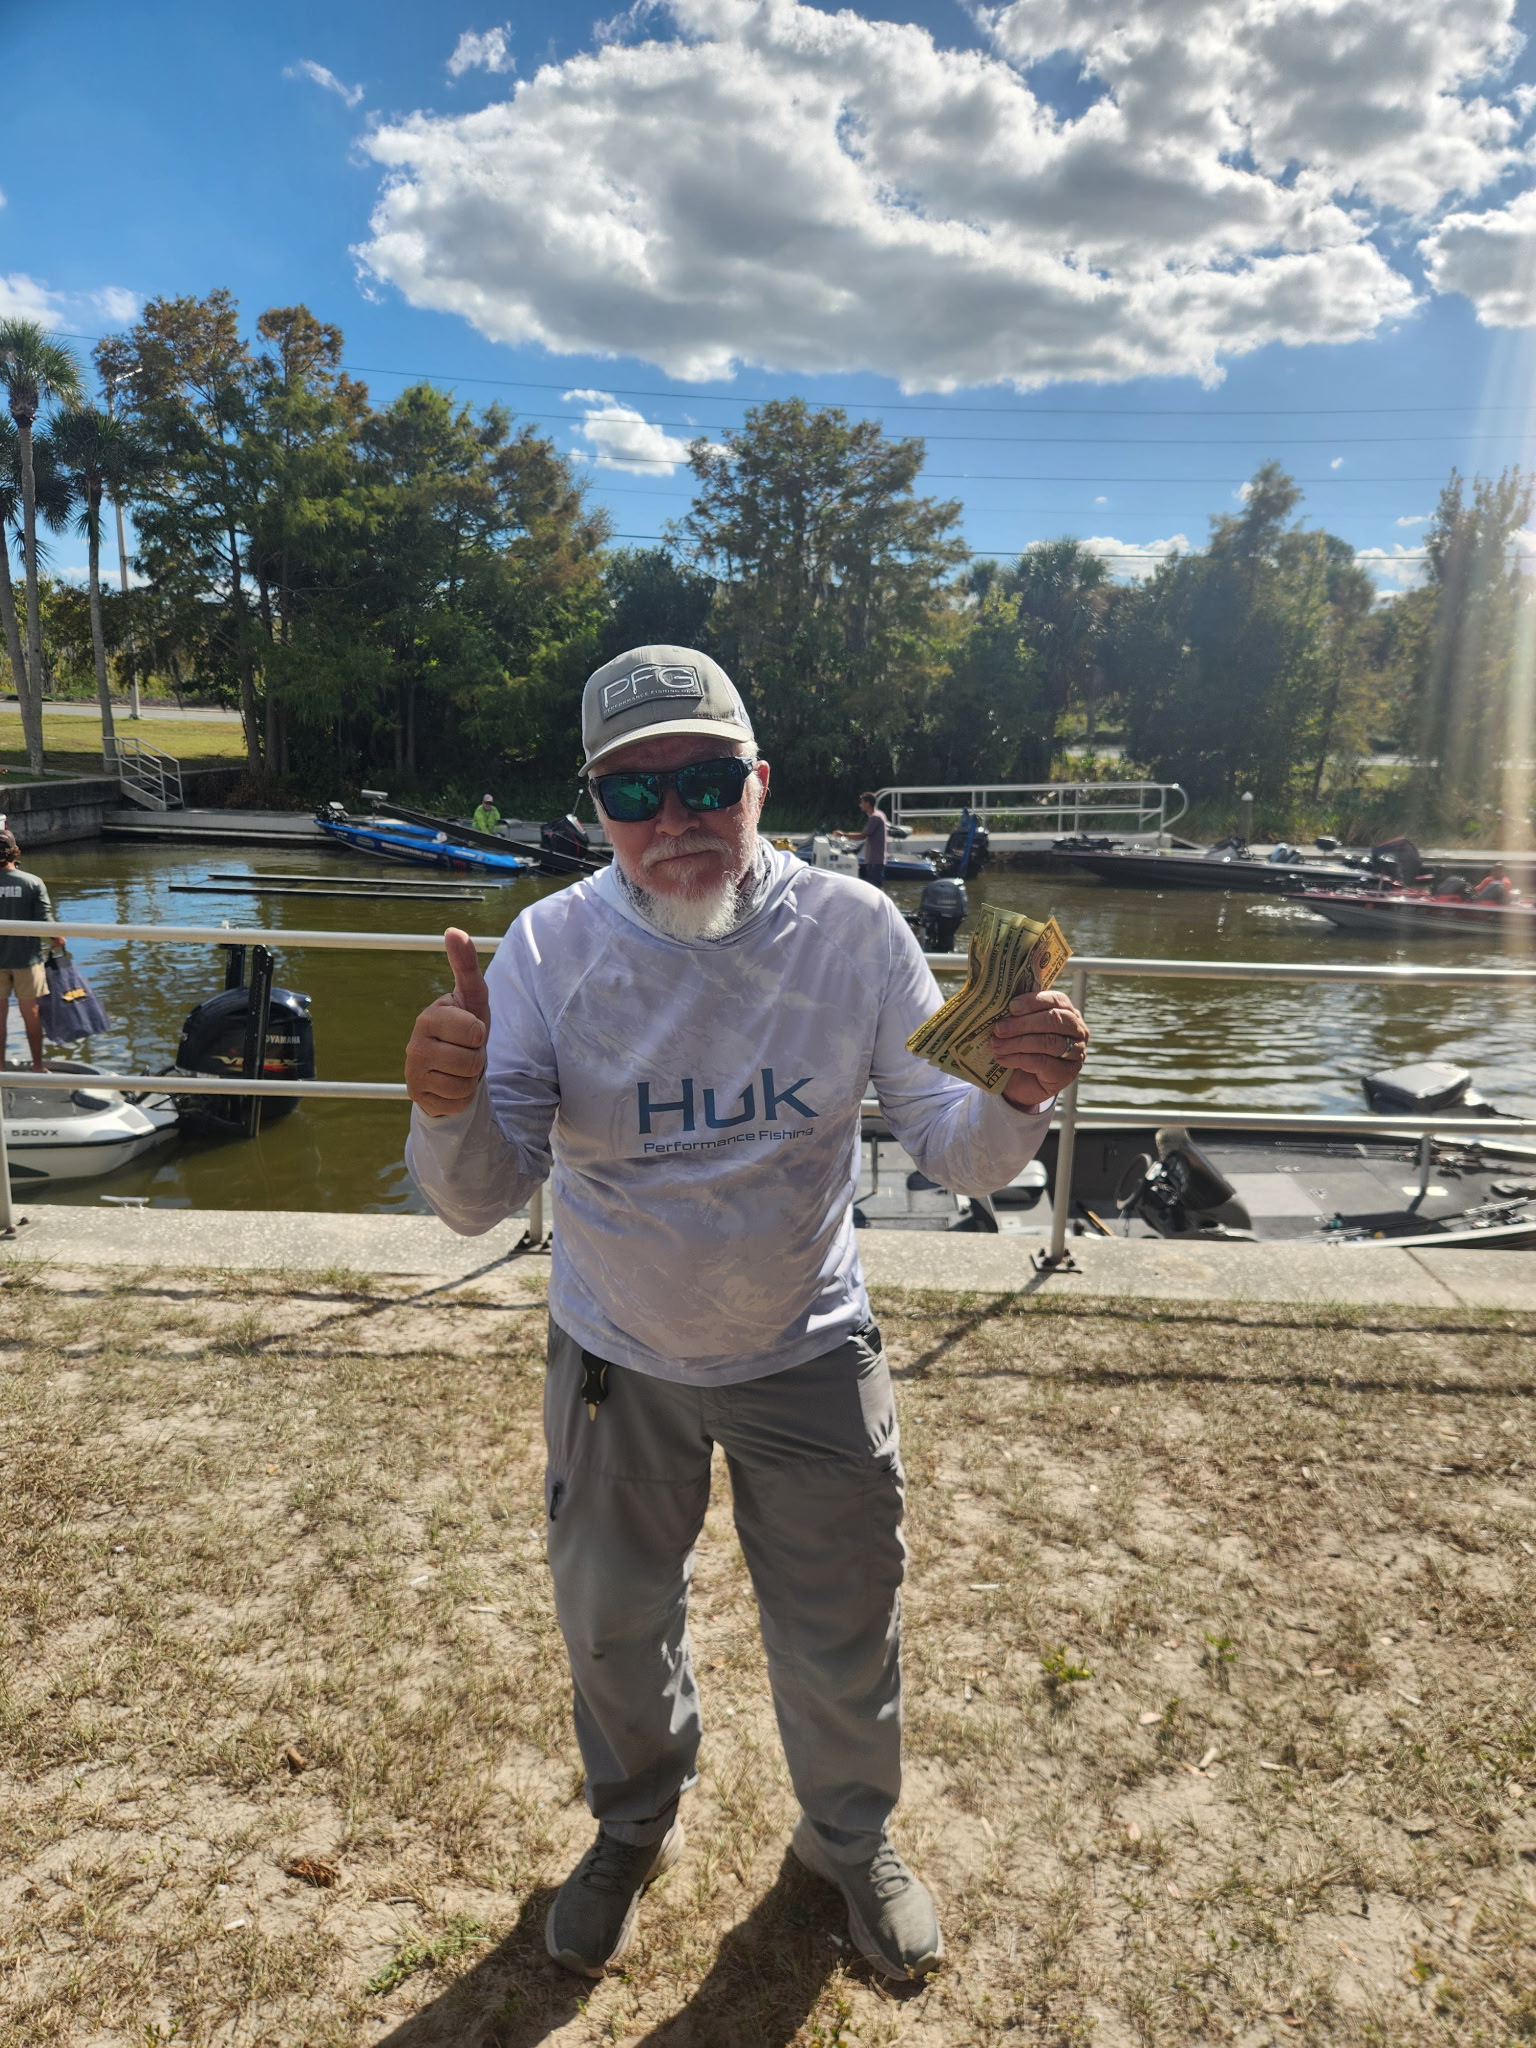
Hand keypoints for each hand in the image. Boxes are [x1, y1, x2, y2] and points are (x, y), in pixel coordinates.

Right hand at [404, 927, 490, 1117]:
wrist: (453, 1069)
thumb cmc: (466, 1029)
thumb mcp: (473, 999)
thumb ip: (466, 965)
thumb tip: (453, 930)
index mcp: (429, 1017)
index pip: (473, 1031)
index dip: (480, 1034)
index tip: (470, 1031)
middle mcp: (415, 1044)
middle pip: (472, 1059)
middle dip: (478, 1059)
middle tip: (467, 1052)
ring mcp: (413, 1072)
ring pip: (465, 1082)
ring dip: (471, 1078)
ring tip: (460, 1068)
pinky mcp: (417, 1096)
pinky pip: (457, 1100)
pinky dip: (462, 1096)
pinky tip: (451, 1085)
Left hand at [990, 989, 1088, 1111]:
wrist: (1022, 1082)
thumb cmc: (1022, 1047)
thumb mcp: (1020, 1027)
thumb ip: (1018, 1015)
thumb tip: (1000, 1006)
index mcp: (1067, 1011)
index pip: (1056, 1000)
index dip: (1033, 1002)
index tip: (1011, 1007)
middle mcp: (1077, 1030)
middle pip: (1054, 1020)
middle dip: (1023, 1024)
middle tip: (999, 1028)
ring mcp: (1076, 1053)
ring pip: (1049, 1042)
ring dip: (1018, 1043)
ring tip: (996, 1045)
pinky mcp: (1067, 1073)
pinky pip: (1043, 1062)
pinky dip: (1019, 1059)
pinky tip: (1003, 1059)